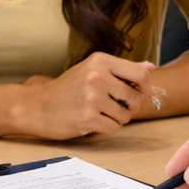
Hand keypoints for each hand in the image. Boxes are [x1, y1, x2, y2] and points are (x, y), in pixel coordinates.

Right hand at [11, 54, 159, 139]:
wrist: (37, 106)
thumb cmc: (67, 89)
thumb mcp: (92, 70)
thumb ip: (122, 70)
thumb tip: (151, 68)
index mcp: (100, 61)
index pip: (140, 74)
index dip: (145, 88)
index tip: (139, 94)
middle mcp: (97, 76)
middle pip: (136, 97)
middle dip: (130, 106)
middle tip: (114, 106)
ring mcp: (92, 97)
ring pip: (126, 115)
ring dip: (117, 118)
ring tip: (99, 113)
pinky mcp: (88, 118)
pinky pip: (114, 128)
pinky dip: (107, 128)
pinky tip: (92, 121)